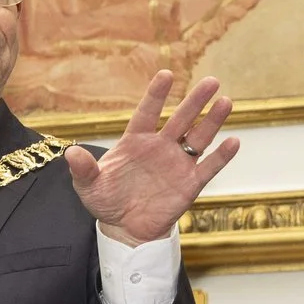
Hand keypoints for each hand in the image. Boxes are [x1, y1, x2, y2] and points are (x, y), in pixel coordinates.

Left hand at [65, 71, 238, 244]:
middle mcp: (160, 147)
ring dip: (212, 121)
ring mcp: (177, 164)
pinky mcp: (189, 184)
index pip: (147, 113)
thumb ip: (83, 169)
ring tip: (226, 101)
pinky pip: (208, 168)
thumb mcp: (88, 186)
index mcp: (136, 141)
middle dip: (195, 101)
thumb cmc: (106, 201)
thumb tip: (71, 154)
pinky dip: (221, 156)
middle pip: (181, 119)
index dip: (156, 95)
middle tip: (211, 81)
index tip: (167, 75)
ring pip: (199, 138)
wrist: (124, 228)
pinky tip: (233, 142)